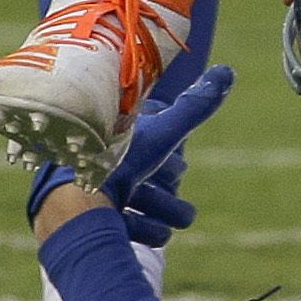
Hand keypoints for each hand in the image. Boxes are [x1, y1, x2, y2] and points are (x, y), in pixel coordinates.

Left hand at [30, 62, 234, 250]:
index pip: (166, 137)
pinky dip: (144, 228)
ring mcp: (109, 189)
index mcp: (127, 130)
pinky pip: (140, 227)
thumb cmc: (117, 161)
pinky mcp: (104, 219)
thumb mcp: (163, 132)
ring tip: (160, 213)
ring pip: (158, 204)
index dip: (172, 152)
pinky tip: (138, 228)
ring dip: (163, 210)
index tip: (163, 154)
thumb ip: (196, 107)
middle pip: (166, 174)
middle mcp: (116, 155)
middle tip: (156, 185)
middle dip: (169, 186)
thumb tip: (228, 71)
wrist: (71, 205)